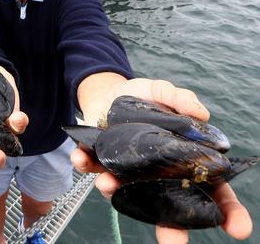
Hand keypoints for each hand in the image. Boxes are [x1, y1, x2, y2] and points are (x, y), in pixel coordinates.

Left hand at [72, 77, 252, 242]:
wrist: (107, 90)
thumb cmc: (143, 97)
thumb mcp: (163, 92)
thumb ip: (181, 99)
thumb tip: (202, 114)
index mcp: (179, 162)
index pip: (210, 191)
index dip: (226, 211)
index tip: (239, 228)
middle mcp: (153, 174)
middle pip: (167, 208)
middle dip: (171, 228)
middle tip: (175, 242)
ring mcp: (125, 170)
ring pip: (123, 190)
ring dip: (114, 190)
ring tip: (108, 183)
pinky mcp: (98, 159)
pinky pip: (90, 166)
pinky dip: (83, 162)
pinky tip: (79, 157)